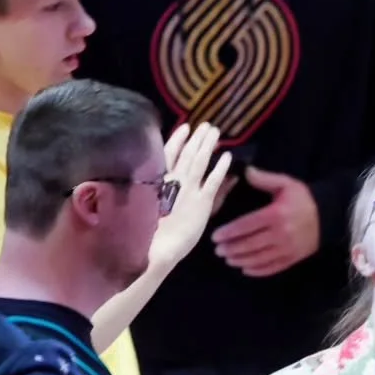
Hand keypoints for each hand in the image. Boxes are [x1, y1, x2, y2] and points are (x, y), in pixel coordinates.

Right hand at [149, 123, 232, 269]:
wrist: (153, 250)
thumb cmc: (147, 233)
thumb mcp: (149, 207)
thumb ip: (159, 191)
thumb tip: (152, 176)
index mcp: (158, 181)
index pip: (168, 155)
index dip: (177, 140)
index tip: (185, 128)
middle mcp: (172, 181)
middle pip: (186, 154)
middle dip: (196, 139)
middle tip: (206, 124)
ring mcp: (187, 190)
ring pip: (198, 161)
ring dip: (207, 145)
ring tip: (214, 131)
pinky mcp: (201, 201)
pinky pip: (213, 180)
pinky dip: (220, 168)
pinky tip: (227, 156)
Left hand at [211, 166, 320, 277]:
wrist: (329, 215)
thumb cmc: (304, 198)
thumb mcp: (286, 183)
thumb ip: (264, 179)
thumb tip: (245, 171)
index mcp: (276, 215)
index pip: (246, 226)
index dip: (229, 232)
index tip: (216, 236)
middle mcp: (280, 234)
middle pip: (249, 245)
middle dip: (231, 248)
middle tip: (218, 250)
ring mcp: (287, 249)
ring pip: (258, 258)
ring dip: (240, 260)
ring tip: (228, 259)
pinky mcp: (293, 258)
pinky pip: (272, 267)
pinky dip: (257, 270)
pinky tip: (245, 268)